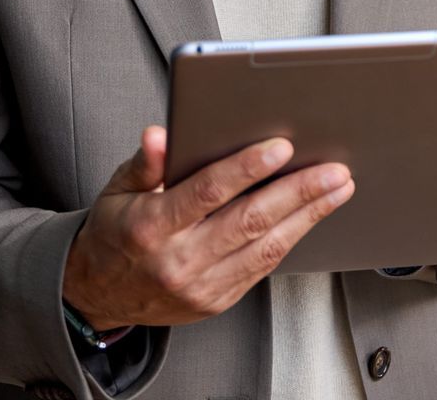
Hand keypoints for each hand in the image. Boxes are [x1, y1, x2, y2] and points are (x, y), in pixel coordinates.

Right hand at [62, 127, 353, 330]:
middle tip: (334, 169)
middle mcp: (178, 260)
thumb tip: (160, 135)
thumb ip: (144, 163)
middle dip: (298, 192)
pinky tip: (311, 216)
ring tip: (338, 189)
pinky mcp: (216, 301)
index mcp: (151, 227)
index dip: (247, 168)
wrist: (98, 295)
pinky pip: (262, 267)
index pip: (207, 192)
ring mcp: (200, 286)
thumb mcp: (117, 190)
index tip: (281, 147)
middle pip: (249, 220)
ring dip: (308, 216)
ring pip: (266, 247)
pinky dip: (290, 238)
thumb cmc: (114, 233)